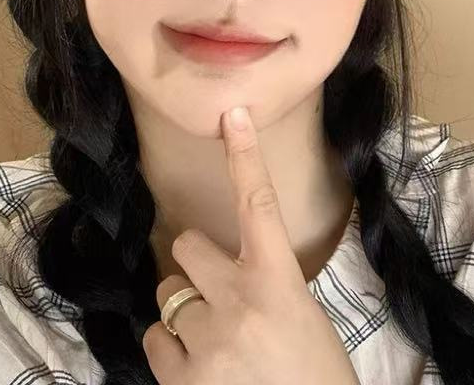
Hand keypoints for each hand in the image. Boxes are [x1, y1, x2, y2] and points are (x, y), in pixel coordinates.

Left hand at [142, 106, 360, 384]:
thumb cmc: (317, 381)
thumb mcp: (303, 323)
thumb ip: (266, 289)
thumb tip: (228, 277)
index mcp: (280, 282)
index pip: (259, 204)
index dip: (244, 155)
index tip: (233, 115)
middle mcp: (239, 300)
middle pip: (187, 247)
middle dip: (195, 268)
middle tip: (216, 299)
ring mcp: (207, 338)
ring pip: (167, 297)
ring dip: (184, 317)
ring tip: (215, 351)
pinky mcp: (181, 377)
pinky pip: (156, 341)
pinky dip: (172, 354)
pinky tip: (200, 375)